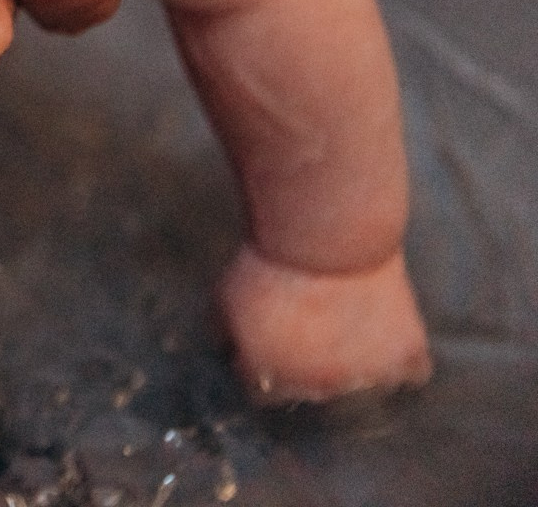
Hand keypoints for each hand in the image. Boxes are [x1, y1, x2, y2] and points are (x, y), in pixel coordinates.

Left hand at [217, 244, 432, 403]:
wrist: (323, 241)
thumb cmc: (266, 265)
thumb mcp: (224, 300)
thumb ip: (225, 334)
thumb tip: (227, 350)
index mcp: (273, 379)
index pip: (263, 393)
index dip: (262, 367)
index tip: (266, 345)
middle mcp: (320, 389)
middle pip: (311, 390)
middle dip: (305, 365)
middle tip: (309, 328)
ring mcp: (367, 377)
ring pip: (362, 387)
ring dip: (355, 365)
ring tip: (349, 330)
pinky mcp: (407, 356)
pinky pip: (412, 374)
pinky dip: (403, 361)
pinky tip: (390, 340)